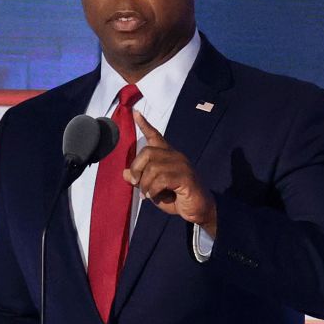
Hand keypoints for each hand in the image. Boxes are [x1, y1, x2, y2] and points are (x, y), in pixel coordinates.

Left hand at [125, 110, 217, 236]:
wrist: (198, 210)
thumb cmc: (176, 199)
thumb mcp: (153, 189)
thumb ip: (141, 180)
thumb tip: (125, 173)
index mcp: (168, 157)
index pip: (156, 136)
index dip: (144, 125)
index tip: (135, 113)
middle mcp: (176, 157)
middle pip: (148, 151)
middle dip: (137, 168)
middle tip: (135, 183)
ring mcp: (182, 166)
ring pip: (153, 167)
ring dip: (145, 184)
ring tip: (148, 194)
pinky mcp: (185, 177)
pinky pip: (161, 179)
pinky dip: (153, 190)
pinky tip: (155, 196)